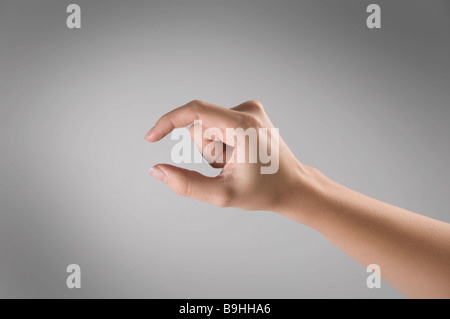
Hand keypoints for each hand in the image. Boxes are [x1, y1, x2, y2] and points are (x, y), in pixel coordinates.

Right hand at [145, 99, 313, 214]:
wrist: (293, 186)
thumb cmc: (263, 192)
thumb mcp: (222, 194)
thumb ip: (186, 184)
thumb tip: (156, 170)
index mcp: (243, 126)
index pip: (196, 111)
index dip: (168, 122)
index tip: (151, 137)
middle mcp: (247, 110)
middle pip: (200, 126)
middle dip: (205, 150)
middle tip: (227, 167)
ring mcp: (251, 109)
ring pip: (208, 126)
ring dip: (214, 149)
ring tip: (235, 162)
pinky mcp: (250, 112)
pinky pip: (218, 124)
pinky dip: (222, 143)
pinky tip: (240, 155)